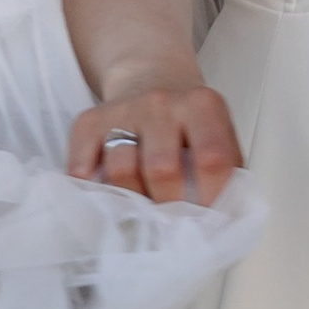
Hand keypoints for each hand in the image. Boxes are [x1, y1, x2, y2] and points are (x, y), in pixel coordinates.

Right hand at [68, 80, 242, 205]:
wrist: (153, 80)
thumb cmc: (190, 127)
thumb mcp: (220, 139)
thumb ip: (225, 177)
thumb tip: (216, 228)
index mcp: (203, 106)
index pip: (211, 159)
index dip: (209, 198)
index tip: (204, 219)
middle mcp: (163, 102)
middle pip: (162, 169)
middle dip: (166, 205)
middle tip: (169, 218)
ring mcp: (124, 109)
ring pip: (122, 169)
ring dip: (130, 198)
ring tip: (140, 204)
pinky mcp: (90, 120)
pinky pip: (83, 167)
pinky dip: (91, 189)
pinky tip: (106, 193)